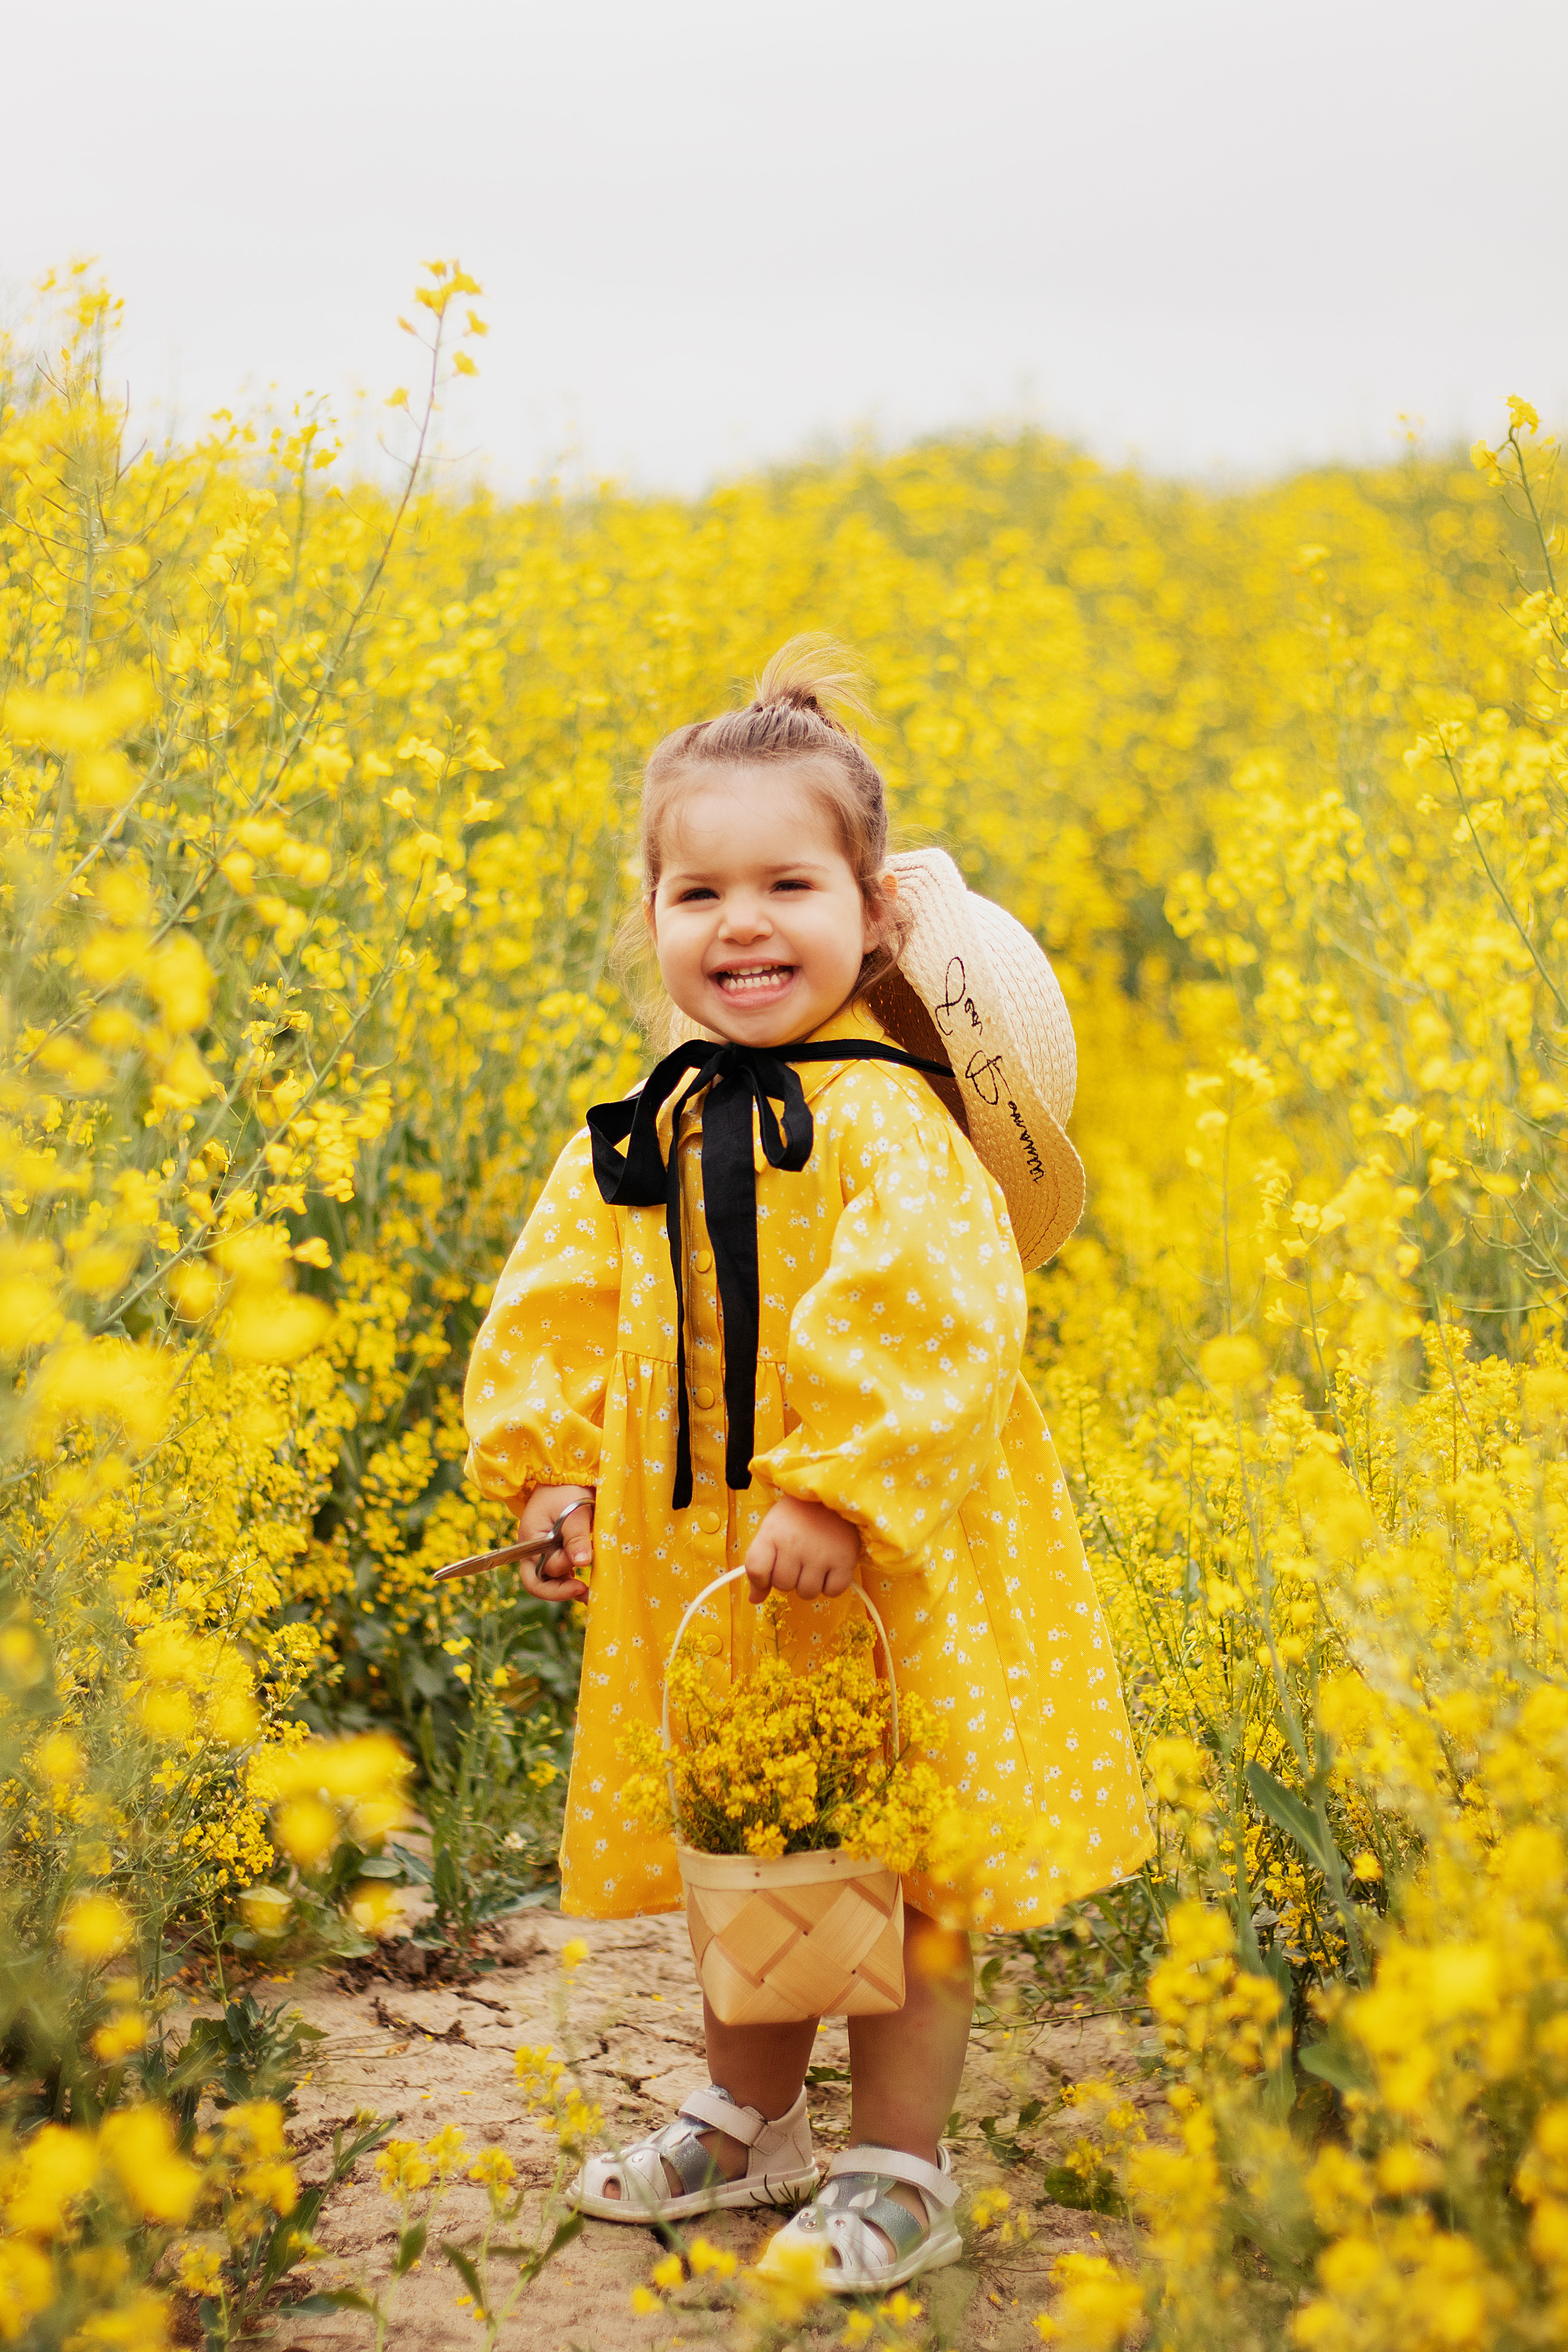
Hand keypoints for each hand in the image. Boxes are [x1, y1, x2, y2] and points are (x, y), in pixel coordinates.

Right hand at [514, 1484, 594, 1602]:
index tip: (582, 1565)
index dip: (561, 1573)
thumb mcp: (572, 1511)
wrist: (568, 1474)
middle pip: (540, 1582)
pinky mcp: (557, 1550)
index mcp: (530, 1542)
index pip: (540, 1572)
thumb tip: (581, 1563)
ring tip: (590, 1594)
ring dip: (568, 1588)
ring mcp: (544, 1552)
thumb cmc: (567, 1489)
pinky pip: (561, 1572)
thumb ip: (575, 1537)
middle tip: (584, 1591)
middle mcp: (533, 1551)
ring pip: (551, 1580)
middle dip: (560, 1590)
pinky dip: (572, 1579)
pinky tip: (589, 1586)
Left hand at [744, 1496, 859, 1602]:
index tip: (768, 1573)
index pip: (756, 1570)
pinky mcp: (844, 1561)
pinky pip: (832, 1591)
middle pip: (783, 1585)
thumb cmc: (797, 1516)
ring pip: (807, 1592)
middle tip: (797, 1560)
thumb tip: (754, 1600)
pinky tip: (829, 1569)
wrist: (833, 1496)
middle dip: (788, 1578)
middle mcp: (794, 1546)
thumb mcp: (772, 1531)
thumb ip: (759, 1564)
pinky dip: (830, 1586)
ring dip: (808, 1584)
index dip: (759, 1579)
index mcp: (772, 1534)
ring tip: (813, 1564)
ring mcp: (820, 1555)